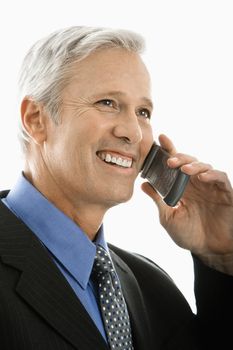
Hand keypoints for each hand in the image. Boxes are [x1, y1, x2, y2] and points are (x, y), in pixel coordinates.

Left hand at [141, 134, 232, 272]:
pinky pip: (220, 178)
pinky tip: (202, 177)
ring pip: (204, 166)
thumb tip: (144, 184)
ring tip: (184, 169)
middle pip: (189, 162)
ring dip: (194, 165)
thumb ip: (158, 200)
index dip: (169, 150)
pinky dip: (212, 175)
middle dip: (180, 157)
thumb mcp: (168, 217)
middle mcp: (196, 184)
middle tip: (169, 160)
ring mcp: (211, 187)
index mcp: (181, 187)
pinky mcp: (224, 192)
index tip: (160, 139)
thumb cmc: (189, 234)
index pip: (175, 165)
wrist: (209, 250)